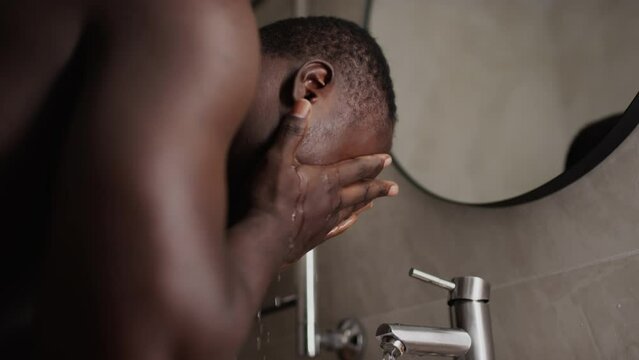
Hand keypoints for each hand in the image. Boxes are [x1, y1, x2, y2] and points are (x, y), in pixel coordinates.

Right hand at [250, 99, 397, 264]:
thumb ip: (291, 132)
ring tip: (373, 203)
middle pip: (361, 192)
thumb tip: (304, 105)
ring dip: (364, 205)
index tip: (388, 160)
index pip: (356, 168)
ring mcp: (324, 222)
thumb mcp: (277, 158)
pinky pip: (337, 229)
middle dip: (377, 187)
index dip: (372, 162)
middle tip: (393, 188)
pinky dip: (346, 224)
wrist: (263, 239)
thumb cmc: (269, 198)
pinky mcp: (314, 238)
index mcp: (325, 181)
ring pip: (351, 211)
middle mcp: (331, 202)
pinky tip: (348, 224)